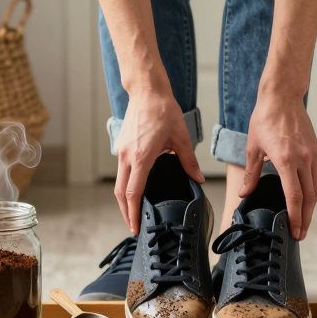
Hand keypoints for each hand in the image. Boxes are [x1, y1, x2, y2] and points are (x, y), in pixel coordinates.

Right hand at [114, 88, 203, 233]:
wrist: (147, 91)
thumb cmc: (163, 110)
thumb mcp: (181, 138)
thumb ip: (189, 161)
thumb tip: (197, 179)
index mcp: (141, 157)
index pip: (133, 192)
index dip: (133, 212)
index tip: (135, 226)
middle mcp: (127, 156)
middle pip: (121, 193)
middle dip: (126, 212)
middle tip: (133, 226)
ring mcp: (121, 151)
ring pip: (119, 183)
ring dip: (125, 200)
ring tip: (134, 212)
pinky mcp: (121, 146)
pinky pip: (121, 171)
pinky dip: (126, 185)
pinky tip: (136, 189)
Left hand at [241, 96, 316, 239]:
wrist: (282, 97)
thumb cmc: (265, 119)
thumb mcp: (253, 147)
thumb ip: (251, 174)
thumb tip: (245, 194)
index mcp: (286, 159)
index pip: (295, 196)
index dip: (296, 217)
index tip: (296, 231)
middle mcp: (303, 159)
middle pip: (309, 197)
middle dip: (306, 218)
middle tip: (301, 233)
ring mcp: (312, 154)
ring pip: (316, 188)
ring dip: (311, 207)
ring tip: (304, 221)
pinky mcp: (316, 150)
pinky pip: (316, 176)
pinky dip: (312, 190)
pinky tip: (305, 198)